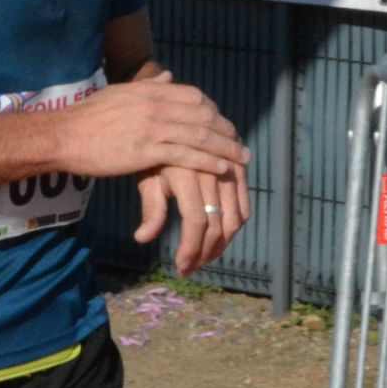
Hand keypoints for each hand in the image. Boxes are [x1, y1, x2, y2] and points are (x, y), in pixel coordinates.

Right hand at [59, 71, 248, 180]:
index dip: (214, 110)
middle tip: (241, 143)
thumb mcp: (120, 92)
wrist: (64, 135)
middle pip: (203, 115)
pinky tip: (222, 168)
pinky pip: (185, 155)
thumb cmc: (87, 116)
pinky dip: (207, 161)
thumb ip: (146, 85)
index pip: (194, 96)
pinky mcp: (146, 151)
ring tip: (242, 157)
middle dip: (226, 130)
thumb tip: (166, 74)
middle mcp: (155, 105)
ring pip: (199, 135)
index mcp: (149, 90)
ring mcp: (152, 127)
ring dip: (225, 147)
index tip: (225, 123)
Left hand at [133, 155, 251, 276]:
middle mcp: (210, 170)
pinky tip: (219, 238)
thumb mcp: (148, 177)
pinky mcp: (239, 169)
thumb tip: (142, 238)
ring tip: (205, 256)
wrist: (177, 120)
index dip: (191, 248)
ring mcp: (229, 169)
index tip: (182, 267)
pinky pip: (244, 205)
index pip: (196, 221)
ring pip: (235, 218)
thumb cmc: (157, 154)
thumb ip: (151, 209)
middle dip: (206, 253)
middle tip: (192, 267)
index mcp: (185, 173)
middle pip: (217, 224)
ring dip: (222, 244)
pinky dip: (235, 225)